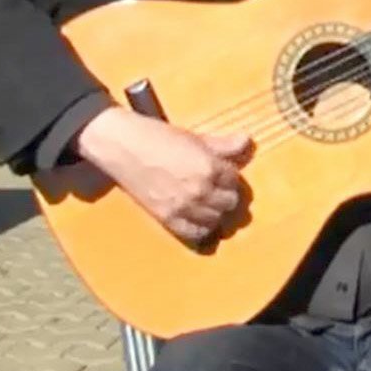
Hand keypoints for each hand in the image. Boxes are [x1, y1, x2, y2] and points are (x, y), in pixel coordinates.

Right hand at [74, 107, 251, 244]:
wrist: (123, 147)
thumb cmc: (159, 137)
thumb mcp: (196, 138)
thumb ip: (224, 145)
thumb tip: (247, 141)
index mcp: (210, 168)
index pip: (235, 181)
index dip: (230, 177)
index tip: (223, 174)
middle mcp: (200, 191)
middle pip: (230, 203)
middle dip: (226, 194)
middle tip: (217, 189)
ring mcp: (184, 207)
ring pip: (216, 220)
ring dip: (215, 212)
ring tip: (208, 203)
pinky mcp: (168, 219)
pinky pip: (196, 233)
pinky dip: (201, 228)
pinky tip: (199, 218)